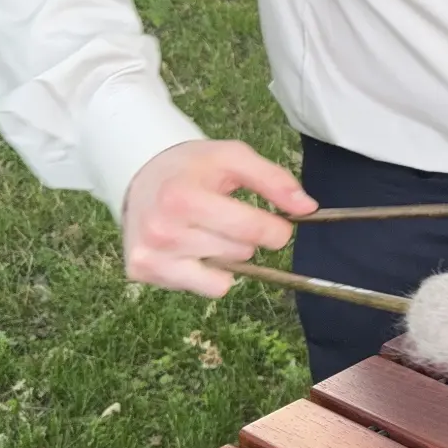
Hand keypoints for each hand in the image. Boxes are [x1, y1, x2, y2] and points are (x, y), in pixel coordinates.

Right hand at [121, 140, 316, 297]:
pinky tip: (193, 248)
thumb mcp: (232, 158)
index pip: (252, 231)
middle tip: (226, 217)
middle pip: (241, 252)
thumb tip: (308, 208)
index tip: (276, 223)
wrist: (139, 174)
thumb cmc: (191, 167)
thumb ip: (273, 179)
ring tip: (206, 229)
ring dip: (227, 254)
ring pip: (226, 275)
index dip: (276, 229)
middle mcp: (163, 231)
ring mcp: (151, 256)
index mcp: (182, 198)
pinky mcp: (144, 272)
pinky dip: (209, 273)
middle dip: (245, 237)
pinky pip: (207, 289)